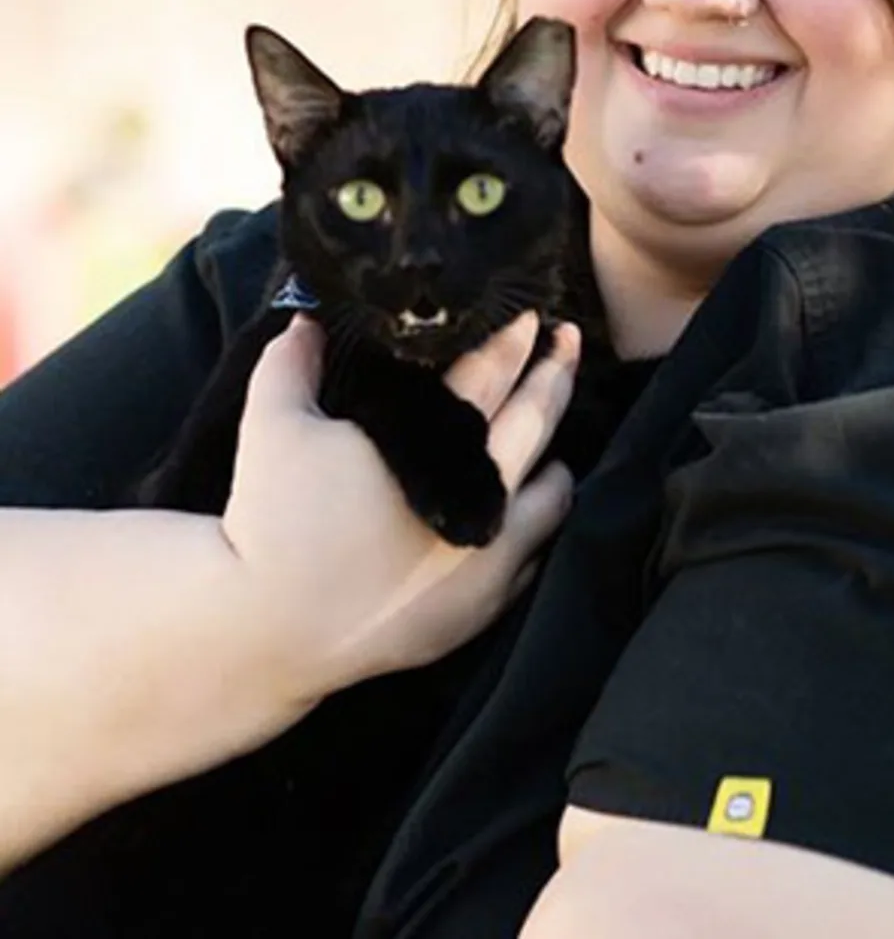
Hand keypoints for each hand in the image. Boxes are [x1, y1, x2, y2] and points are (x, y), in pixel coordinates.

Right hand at [221, 311, 578, 707]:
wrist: (271, 630)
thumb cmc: (274, 522)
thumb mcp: (272, 426)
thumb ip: (292, 362)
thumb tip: (308, 318)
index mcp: (435, 443)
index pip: (491, 374)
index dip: (515, 339)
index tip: (532, 315)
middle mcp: (478, 494)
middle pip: (538, 421)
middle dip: (557, 375)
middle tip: (571, 342)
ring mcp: (489, 552)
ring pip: (554, 492)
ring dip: (553, 454)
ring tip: (549, 432)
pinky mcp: (484, 603)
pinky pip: (536, 551)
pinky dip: (537, 520)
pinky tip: (526, 505)